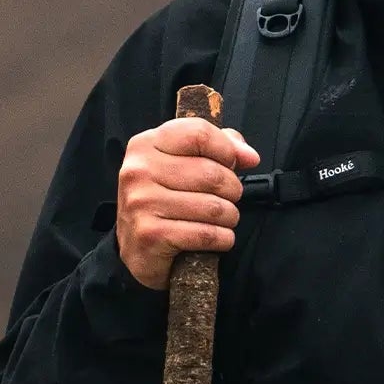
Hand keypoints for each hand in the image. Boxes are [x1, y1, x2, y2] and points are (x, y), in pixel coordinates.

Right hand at [116, 118, 260, 289]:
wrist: (134, 249)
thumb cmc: (163, 201)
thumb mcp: (180, 164)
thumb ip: (216, 148)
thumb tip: (248, 155)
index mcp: (145, 145)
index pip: (198, 133)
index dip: (226, 149)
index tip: (235, 164)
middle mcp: (139, 171)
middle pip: (212, 173)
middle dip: (232, 190)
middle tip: (227, 199)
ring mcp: (142, 203)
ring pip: (214, 207)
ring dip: (229, 217)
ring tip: (221, 220)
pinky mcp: (151, 235)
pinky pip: (207, 234)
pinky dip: (222, 238)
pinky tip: (216, 238)